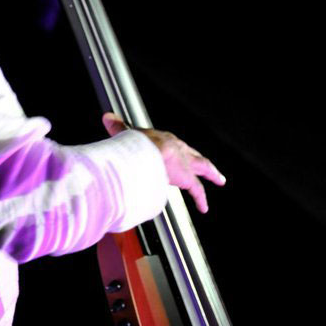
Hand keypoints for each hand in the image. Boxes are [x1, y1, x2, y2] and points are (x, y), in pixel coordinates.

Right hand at [102, 112, 225, 213]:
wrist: (146, 151)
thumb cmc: (135, 143)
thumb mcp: (125, 134)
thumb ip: (117, 127)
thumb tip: (106, 117)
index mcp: (164, 139)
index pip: (172, 144)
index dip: (174, 149)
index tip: (174, 153)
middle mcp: (178, 149)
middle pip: (192, 154)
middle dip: (199, 159)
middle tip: (207, 165)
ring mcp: (184, 163)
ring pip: (202, 167)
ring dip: (211, 173)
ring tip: (219, 179)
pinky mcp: (187, 178)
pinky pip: (197, 190)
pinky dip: (201, 199)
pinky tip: (204, 208)